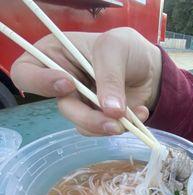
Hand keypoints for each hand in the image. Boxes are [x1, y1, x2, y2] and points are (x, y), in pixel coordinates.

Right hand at [10, 28, 161, 135]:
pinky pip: (99, 131)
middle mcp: (62, 83)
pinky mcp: (96, 119)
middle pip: (62, 108)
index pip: (25, 74)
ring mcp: (80, 104)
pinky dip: (120, 127)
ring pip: (81, 124)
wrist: (151, 70)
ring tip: (129, 117)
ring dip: (105, 126)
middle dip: (88, 116)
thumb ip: (109, 77)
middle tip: (112, 119)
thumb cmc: (127, 50)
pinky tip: (138, 115)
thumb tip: (109, 111)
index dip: (40, 82)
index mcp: (54, 56)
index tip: (69, 83)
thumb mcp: (116, 49)